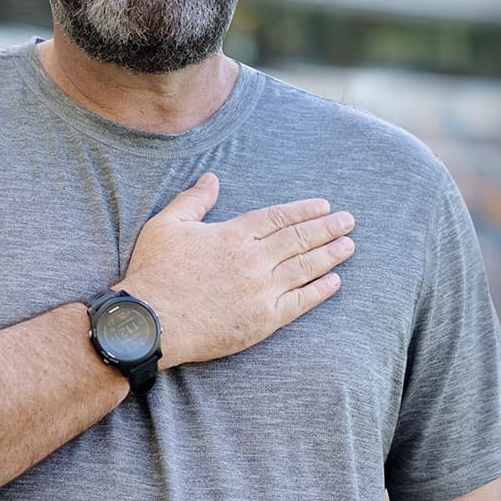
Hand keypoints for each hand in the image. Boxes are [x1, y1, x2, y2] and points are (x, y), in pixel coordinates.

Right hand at [114, 172, 354, 368]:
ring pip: (305, 267)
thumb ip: (194, 200)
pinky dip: (320, 291)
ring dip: (330, 255)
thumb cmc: (155, 272)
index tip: (324, 206)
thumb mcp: (167, 225)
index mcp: (234, 234)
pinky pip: (300, 303)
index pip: (279, 218)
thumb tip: (211, 178)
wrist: (151, 321)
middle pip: (298, 239)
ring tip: (348, 245)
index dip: (304, 211)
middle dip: (327, 228)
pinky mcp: (263, 320)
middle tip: (349, 221)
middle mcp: (254, 259)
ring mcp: (262, 290)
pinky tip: (334, 282)